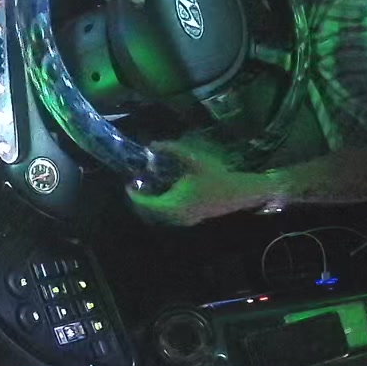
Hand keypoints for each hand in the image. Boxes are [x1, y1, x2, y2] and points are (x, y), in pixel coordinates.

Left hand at [127, 137, 269, 225]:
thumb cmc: (216, 176)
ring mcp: (183, 220)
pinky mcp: (188, 220)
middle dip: (140, 200)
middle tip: (135, 184)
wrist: (237, 193)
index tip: (128, 183)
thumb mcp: (193, 160)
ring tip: (146, 188)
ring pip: (158, 216)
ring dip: (150, 204)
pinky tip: (162, 193)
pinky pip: (167, 216)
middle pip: (149, 213)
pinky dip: (160, 207)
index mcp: (174, 204)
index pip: (146, 204)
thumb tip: (152, 145)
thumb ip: (172, 150)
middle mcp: (176, 216)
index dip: (134, 195)